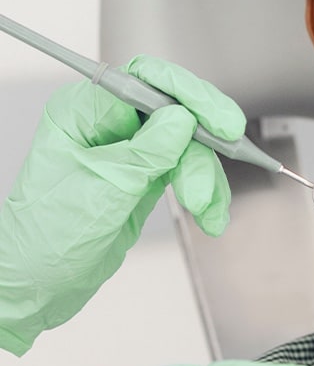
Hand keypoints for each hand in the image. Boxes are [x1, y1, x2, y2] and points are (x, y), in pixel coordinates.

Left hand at [0, 55, 245, 353]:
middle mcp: (108, 124)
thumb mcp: (102, 191)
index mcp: (83, 111)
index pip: (147, 81)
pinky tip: (209, 214)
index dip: (190, 96)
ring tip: (205, 210)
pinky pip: (189, 171)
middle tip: (224, 163)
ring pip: (190, 146)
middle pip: (177, 112)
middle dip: (202, 146)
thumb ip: (146, 152)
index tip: (222, 123)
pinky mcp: (147, 175)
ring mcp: (130, 149)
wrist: (37, 284)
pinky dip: (206, 193)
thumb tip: (184, 118)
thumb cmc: (46, 238)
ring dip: (206, 178)